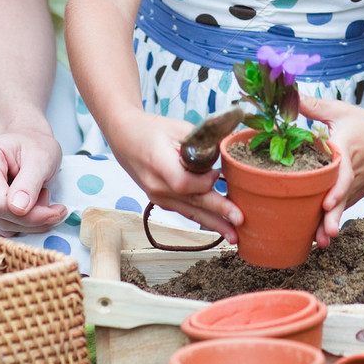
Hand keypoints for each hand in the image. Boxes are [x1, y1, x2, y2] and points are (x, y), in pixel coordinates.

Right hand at [0, 127, 66, 235]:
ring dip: (34, 221)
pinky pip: (10, 228)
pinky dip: (31, 224)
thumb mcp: (41, 157)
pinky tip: (40, 206)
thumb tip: (19, 209)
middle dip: (34, 217)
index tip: (51, 210)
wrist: (33, 146)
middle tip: (56, 205)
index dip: (21, 212)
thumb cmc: (36, 146)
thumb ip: (29, 182)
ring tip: (45, 195)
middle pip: (1, 217)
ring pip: (7, 226)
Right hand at [109, 112, 241, 242]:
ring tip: (234, 235)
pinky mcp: (160, 199)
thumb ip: (202, 143)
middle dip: (218, 214)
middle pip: (191, 203)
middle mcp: (156, 185)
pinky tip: (218, 224)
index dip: (204, 182)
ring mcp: (157, 196)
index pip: (183, 183)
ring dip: (213, 223)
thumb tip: (226, 153)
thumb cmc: (152, 129)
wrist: (124, 137)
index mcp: (159, 163)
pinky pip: (184, 210)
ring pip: (189, 212)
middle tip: (240, 222)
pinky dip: (202, 217)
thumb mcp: (179, 128)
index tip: (217, 174)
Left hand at [297, 93, 363, 246]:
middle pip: (342, 196)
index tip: (326, 201)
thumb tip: (287, 95)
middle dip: (333, 214)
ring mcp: (355, 186)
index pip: (342, 171)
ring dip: (330, 223)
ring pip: (341, 207)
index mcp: (346, 149)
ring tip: (320, 242)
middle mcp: (352, 172)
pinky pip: (342, 208)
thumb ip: (313, 105)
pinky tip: (317, 238)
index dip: (335, 187)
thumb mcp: (340, 111)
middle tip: (325, 232)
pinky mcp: (354, 194)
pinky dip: (330, 221)